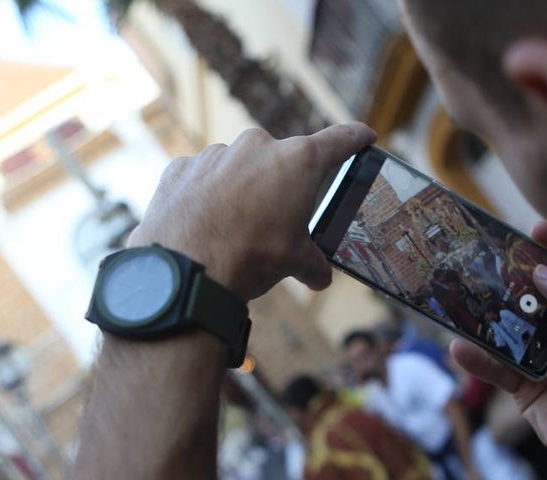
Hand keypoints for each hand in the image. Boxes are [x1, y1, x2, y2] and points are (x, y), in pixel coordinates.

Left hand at [128, 122, 376, 300]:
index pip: (338, 141)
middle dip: (283, 185)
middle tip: (280, 218)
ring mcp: (216, 154)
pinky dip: (209, 195)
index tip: (364, 136)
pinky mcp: (182, 168)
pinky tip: (206, 223)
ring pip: (240, 167)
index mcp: (297, 162)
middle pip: (283, 160)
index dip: (355, 139)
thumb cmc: (249, 257)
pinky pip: (204, 177)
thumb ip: (311, 262)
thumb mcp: (293, 262)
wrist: (186, 269)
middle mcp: (257, 147)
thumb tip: (320, 276)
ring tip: (237, 228)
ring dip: (243, 190)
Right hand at [451, 222, 546, 479]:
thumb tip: (545, 271)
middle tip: (484, 258)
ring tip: (460, 296)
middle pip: (537, 295)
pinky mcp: (526, 389)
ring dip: (487, 316)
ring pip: (510, 330)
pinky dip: (478, 359)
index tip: (533, 228)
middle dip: (512, 277)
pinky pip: (497, 367)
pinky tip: (459, 347)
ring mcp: (546, 360)